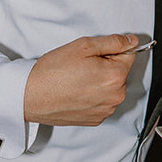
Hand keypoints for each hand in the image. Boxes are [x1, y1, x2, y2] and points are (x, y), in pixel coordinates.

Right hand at [23, 34, 141, 125]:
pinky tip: (76, 91)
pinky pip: (102, 102)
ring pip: (111, 88)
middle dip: (106, 66)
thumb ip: (112, 42)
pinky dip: (93, 96)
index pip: (129, 54)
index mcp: (115, 76)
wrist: (30, 96)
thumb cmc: (52, 72)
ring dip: (100, 82)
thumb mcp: (83, 46)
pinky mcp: (95, 119)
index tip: (97, 53)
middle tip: (82, 65)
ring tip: (77, 79)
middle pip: (120, 72)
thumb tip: (131, 41)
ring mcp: (105, 110)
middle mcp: (114, 97)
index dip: (112, 49)